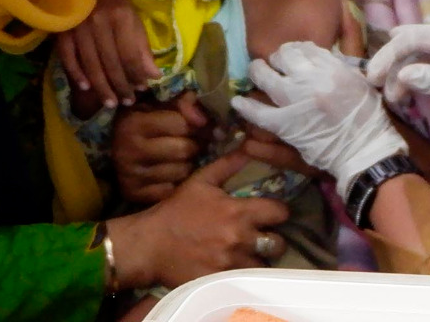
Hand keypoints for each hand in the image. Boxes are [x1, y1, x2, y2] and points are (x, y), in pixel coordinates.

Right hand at [56, 0, 157, 108]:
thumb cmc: (115, 6)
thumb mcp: (134, 21)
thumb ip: (142, 48)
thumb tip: (154, 75)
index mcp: (121, 17)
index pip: (130, 54)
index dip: (137, 75)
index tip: (142, 89)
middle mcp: (99, 22)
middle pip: (111, 62)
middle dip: (120, 86)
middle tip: (127, 102)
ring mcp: (79, 27)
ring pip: (91, 64)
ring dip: (101, 87)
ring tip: (110, 103)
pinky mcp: (63, 32)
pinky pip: (69, 57)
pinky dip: (76, 73)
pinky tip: (86, 88)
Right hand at [107, 153, 289, 289]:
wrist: (149, 245)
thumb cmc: (175, 210)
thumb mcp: (200, 181)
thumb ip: (227, 165)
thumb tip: (248, 147)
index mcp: (238, 211)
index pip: (280, 212)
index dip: (278, 212)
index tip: (271, 214)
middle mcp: (240, 238)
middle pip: (278, 243)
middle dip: (273, 240)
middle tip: (263, 238)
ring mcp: (231, 263)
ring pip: (265, 266)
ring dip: (260, 260)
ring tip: (251, 256)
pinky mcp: (221, 281)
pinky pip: (246, 283)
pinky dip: (245, 277)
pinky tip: (237, 270)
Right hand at [113, 94, 208, 203]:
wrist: (119, 146)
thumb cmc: (147, 119)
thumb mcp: (162, 103)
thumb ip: (185, 103)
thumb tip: (203, 120)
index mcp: (133, 123)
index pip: (181, 124)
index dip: (198, 123)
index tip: (204, 124)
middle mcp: (127, 150)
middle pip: (183, 150)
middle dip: (196, 145)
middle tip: (197, 142)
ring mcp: (129, 174)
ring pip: (181, 172)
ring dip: (190, 164)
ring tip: (185, 157)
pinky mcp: (134, 193)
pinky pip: (172, 190)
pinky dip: (179, 182)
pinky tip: (175, 173)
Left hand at [232, 42, 405, 198]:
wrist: (366, 150)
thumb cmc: (368, 116)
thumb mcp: (359, 81)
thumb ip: (336, 66)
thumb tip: (313, 54)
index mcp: (332, 68)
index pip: (304, 50)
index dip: (294, 50)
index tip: (292, 55)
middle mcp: (312, 81)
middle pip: (283, 59)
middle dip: (276, 59)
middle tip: (273, 63)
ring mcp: (296, 103)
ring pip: (267, 80)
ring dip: (258, 73)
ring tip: (255, 71)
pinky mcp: (286, 126)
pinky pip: (260, 114)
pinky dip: (248, 107)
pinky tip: (237, 102)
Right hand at [366, 23, 429, 146]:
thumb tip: (402, 74)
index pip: (413, 38)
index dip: (389, 56)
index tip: (373, 78)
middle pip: (412, 40)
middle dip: (391, 62)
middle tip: (376, 85)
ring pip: (417, 50)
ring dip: (402, 70)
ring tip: (395, 97)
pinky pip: (427, 58)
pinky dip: (414, 72)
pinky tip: (406, 89)